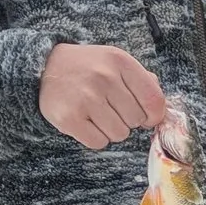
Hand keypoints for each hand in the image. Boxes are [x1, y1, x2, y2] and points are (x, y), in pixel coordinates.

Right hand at [40, 43, 166, 148]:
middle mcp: (104, 78)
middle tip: (110, 108)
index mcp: (120, 62)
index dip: (154, 116)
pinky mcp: (69, 117)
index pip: (154, 101)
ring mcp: (85, 98)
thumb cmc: (88, 68)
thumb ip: (142, 81)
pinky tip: (86, 122)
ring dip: (111, 130)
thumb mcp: (116, 62)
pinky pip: (98, 142)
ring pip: (119, 134)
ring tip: (97, 114)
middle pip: (136, 121)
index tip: (146, 117)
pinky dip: (95, 137)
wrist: (44, 65)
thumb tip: (161, 110)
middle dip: (127, 119)